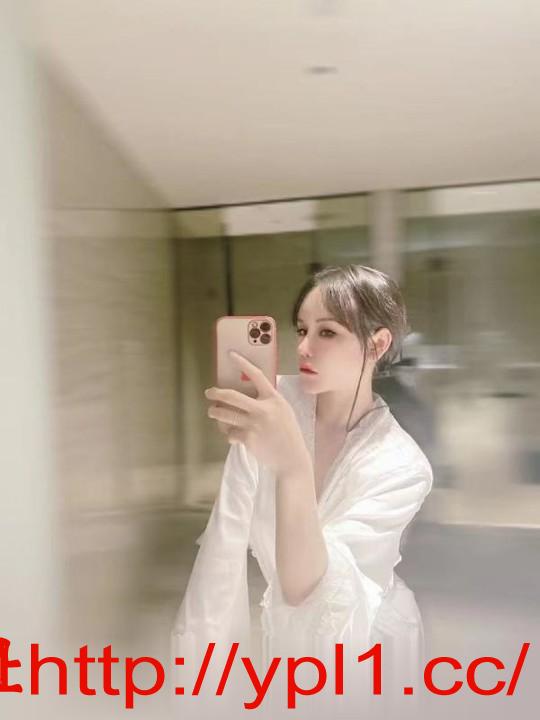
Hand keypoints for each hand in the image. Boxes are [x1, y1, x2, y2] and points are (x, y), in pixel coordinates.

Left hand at [204, 351, 310, 475]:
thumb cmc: (287, 433)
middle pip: (232, 396)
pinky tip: (232, 435)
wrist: (291, 458)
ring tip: (213, 412)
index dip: (242, 363)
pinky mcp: (248, 438)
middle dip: (216, 393)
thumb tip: (246, 392)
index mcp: (274, 399)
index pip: (256, 375)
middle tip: (209, 392)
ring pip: (224, 414)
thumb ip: (268, 401)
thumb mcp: (283, 411)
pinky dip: (228, 434)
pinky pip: (230, 432)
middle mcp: (263, 409)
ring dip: (215, 413)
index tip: (230, 354)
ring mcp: (254, 424)